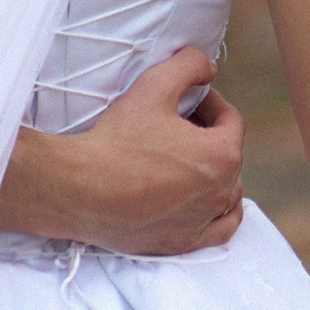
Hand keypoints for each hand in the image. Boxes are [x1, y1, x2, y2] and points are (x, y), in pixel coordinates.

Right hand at [8, 47, 245, 256]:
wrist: (80, 190)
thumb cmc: (116, 139)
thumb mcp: (153, 85)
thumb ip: (188, 65)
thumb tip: (208, 66)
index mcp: (222, 155)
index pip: (230, 120)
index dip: (209, 103)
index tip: (187, 100)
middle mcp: (221, 192)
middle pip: (228, 155)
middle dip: (208, 136)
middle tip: (177, 126)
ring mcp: (203, 222)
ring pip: (227, 193)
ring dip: (214, 173)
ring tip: (185, 160)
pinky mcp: (183, 244)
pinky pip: (220, 230)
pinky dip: (218, 214)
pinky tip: (202, 200)